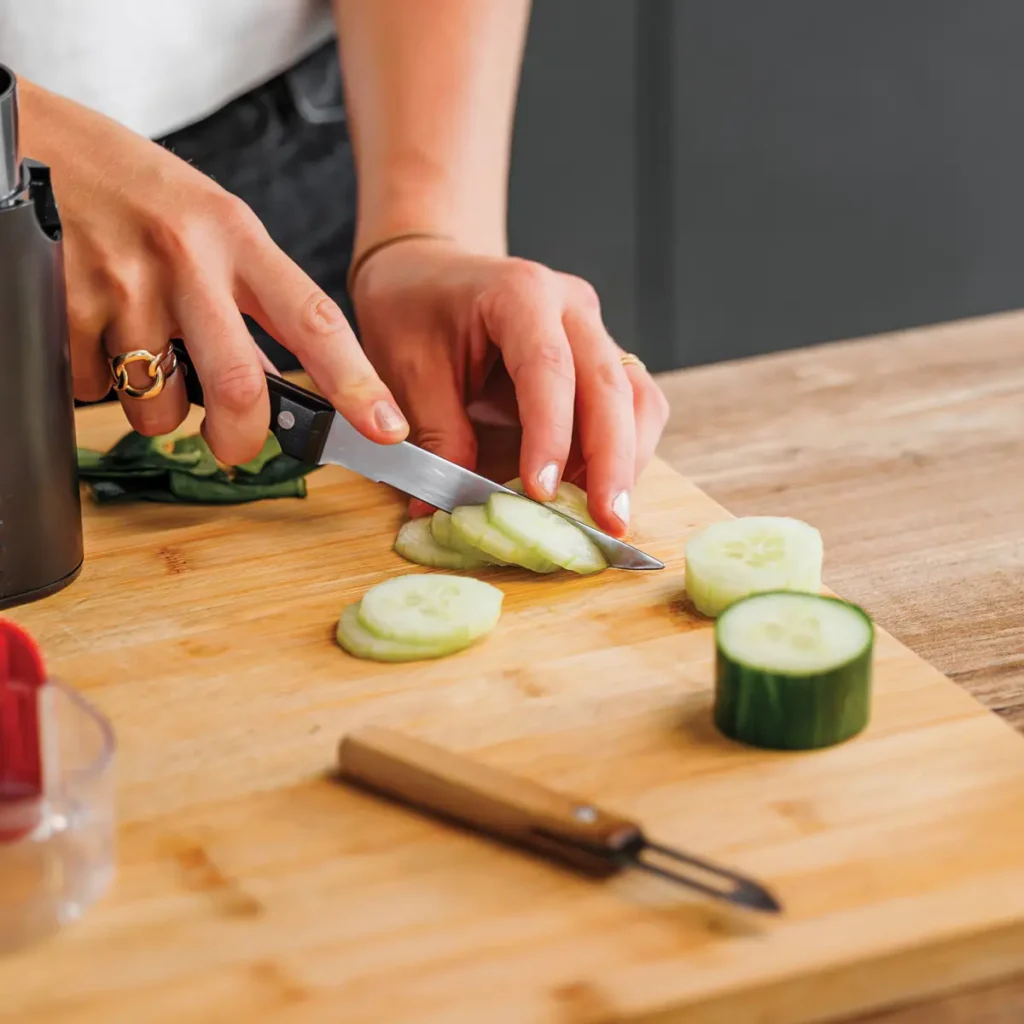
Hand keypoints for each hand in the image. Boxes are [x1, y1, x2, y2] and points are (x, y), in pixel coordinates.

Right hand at [20, 81, 408, 464]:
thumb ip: (244, 295)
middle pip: (238, 387)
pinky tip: (91, 328)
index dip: (358, 383)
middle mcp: (185, 258)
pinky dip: (97, 380)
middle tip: (236, 448)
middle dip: (242, 440)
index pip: (314, 320)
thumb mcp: (203, 219)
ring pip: (158, 404)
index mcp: (235, 234)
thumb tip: (272, 381)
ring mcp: (122, 285)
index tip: (386, 428)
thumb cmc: (124, 184)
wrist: (23, 138)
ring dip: (153, 405)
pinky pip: (94, 390)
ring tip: (135, 348)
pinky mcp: (64, 309)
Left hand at [350, 239, 669, 537]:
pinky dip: (625, 448)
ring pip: (635, 396)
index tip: (540, 493)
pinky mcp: (600, 354)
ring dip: (628, 459)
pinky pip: (632, 403)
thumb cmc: (413, 307)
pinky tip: (600, 487)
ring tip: (607, 514)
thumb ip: (435, 434)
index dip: (550, 435)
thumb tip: (439, 510)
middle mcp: (571, 305)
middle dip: (613, 462)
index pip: (548, 369)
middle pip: (610, 386)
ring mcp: (593, 328)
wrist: (428, 267)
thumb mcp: (409, 368)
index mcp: (520, 293)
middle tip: (608, 524)